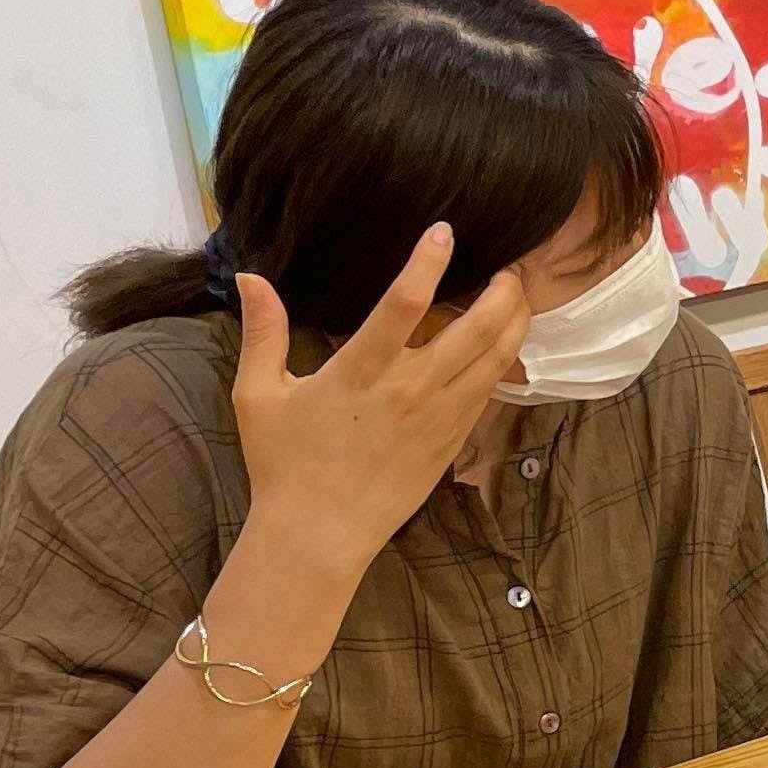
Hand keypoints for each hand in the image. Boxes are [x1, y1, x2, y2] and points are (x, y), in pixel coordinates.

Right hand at [230, 226, 529, 569]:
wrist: (319, 535)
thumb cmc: (284, 465)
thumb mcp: (258, 396)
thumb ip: (262, 332)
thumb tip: (251, 278)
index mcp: (361, 373)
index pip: (404, 304)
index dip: (428, 262)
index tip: (444, 231)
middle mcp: (410, 390)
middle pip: (476, 329)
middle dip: (501, 291)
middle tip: (509, 267)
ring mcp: (439, 417)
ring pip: (495, 360)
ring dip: (514, 322)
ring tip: (516, 296)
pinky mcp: (453, 442)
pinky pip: (489, 392)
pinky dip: (504, 362)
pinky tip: (505, 345)